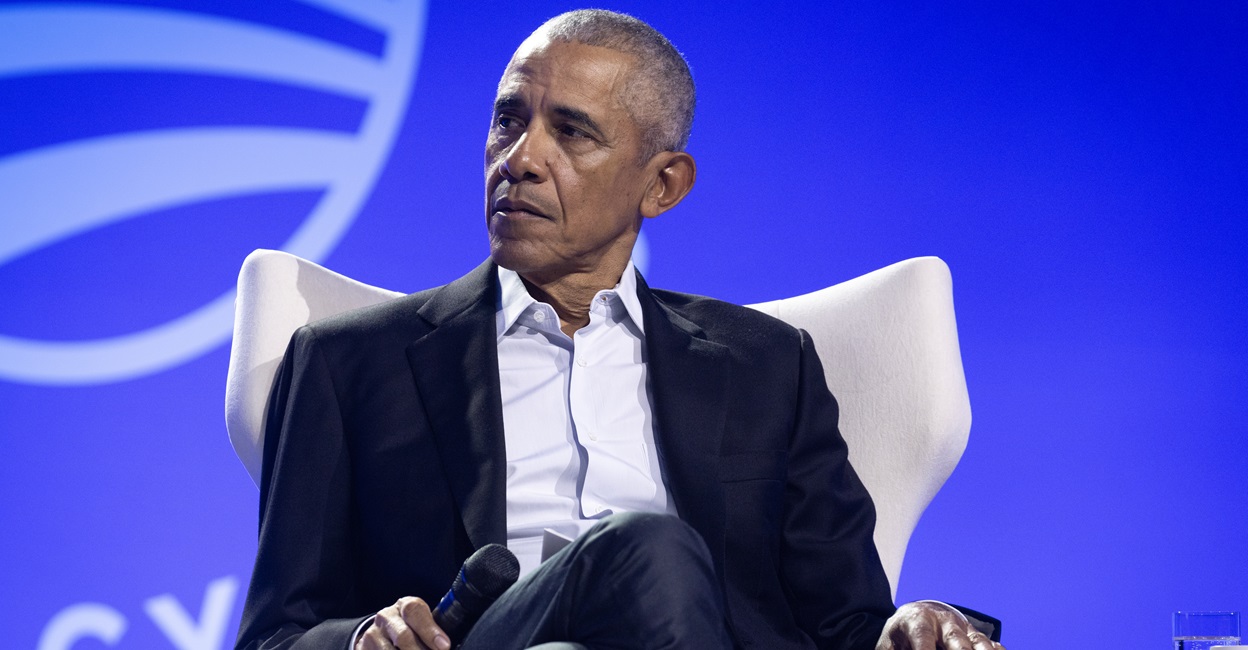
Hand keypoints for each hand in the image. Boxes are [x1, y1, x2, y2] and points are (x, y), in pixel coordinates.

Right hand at [356, 597, 451, 649]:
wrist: (380, 634)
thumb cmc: (408, 628)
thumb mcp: (420, 623)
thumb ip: (432, 631)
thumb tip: (445, 646)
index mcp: (404, 606)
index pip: (415, 611)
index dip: (430, 630)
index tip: (443, 646)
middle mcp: (386, 616)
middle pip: (403, 636)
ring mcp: (372, 634)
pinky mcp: (362, 648)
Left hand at [876, 601, 1004, 649]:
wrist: (917, 615)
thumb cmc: (901, 635)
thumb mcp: (889, 644)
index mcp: (918, 620)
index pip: (923, 637)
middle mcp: (944, 621)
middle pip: (955, 640)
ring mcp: (962, 627)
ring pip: (978, 642)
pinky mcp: (975, 636)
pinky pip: (991, 644)